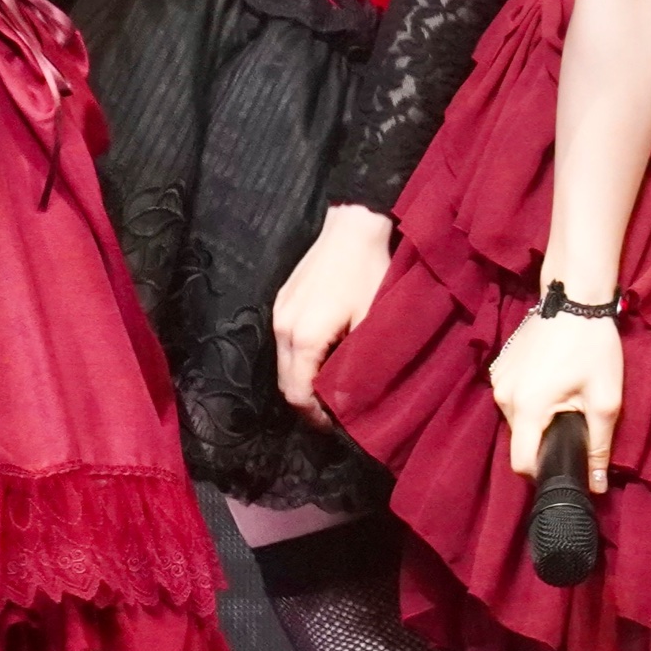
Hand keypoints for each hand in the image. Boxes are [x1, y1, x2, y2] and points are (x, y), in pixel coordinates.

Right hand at [272, 204, 397, 420]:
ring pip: (282, 364)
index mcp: (304, 338)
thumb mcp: (373, 320)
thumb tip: (352, 399)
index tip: (337, 424)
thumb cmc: (370, 272)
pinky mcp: (280, 303)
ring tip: (330, 388)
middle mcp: (282, 329)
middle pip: (284, 383)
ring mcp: (277, 314)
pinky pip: (283, 343)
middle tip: (335, 413)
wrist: (352, 226)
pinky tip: (323, 359)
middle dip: (306, 403)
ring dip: (302, 381)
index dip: (315, 416)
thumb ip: (358, 362)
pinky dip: (298, 360)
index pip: (298, 393)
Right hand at [487, 307, 623, 479]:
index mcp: (526, 408)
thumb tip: (597, 486)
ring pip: (516, 419)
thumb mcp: (605, 398)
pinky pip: (513, 397)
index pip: (521, 463)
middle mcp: (504, 397)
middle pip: (520, 439)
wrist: (575, 298)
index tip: (565, 464)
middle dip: (546, 439)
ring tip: (566, 398)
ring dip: (539, 418)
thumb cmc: (593, 346)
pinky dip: (531, 399)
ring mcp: (498, 380)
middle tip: (575, 421)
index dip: (543, 471)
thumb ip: (600, 445)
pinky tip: (553, 381)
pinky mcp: (500, 367)